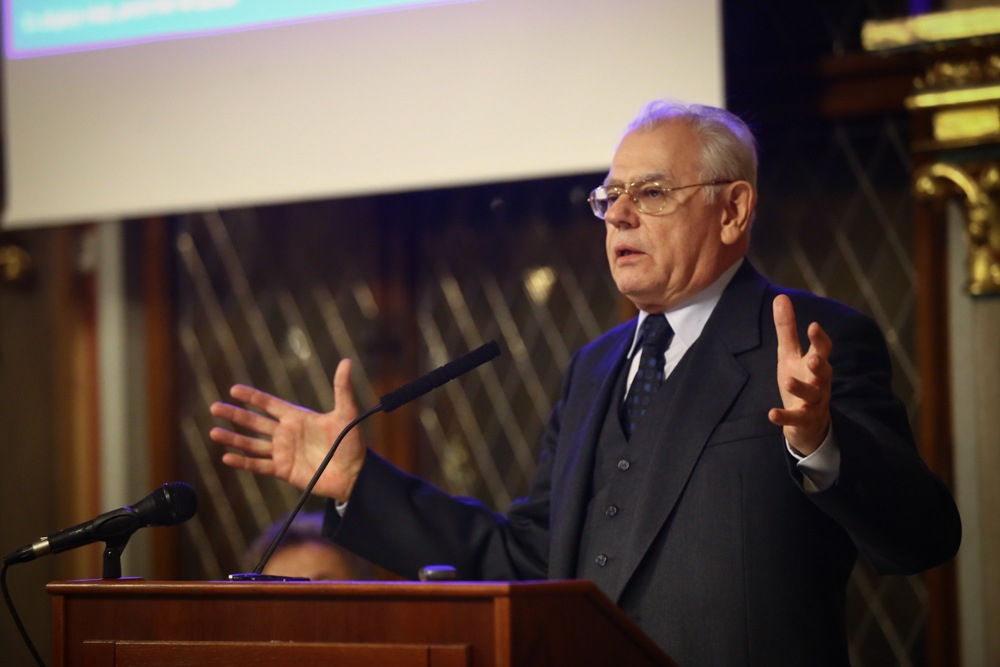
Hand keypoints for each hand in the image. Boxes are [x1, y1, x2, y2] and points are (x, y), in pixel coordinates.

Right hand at [209, 358, 365, 500]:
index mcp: (297, 418)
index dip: (252, 397)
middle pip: (254, 422)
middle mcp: (286, 434)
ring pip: (252, 444)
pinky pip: (259, 466)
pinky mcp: (284, 470)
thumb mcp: (347, 412)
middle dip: (234, 415)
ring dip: (233, 439)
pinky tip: (227, 457)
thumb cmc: (351, 442)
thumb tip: (346, 360)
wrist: (354, 474)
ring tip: (214, 432)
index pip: (269, 404)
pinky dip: (243, 462)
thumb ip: (342, 388)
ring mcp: (283, 452)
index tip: (233, 389)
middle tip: (214, 407)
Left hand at [768, 295, 832, 455]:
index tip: (813, 326)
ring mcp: (813, 402)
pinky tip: (771, 414)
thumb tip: (781, 296)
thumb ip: (786, 328)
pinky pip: (795, 418)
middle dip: (820, 364)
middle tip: (813, 358)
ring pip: (812, 395)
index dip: (819, 339)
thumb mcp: (789, 354)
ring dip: (801, 388)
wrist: (808, 422)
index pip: (823, 349)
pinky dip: (784, 417)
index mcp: (815, 364)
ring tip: (788, 381)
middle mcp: (819, 382)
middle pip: (824, 372)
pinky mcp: (803, 420)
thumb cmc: (800, 379)